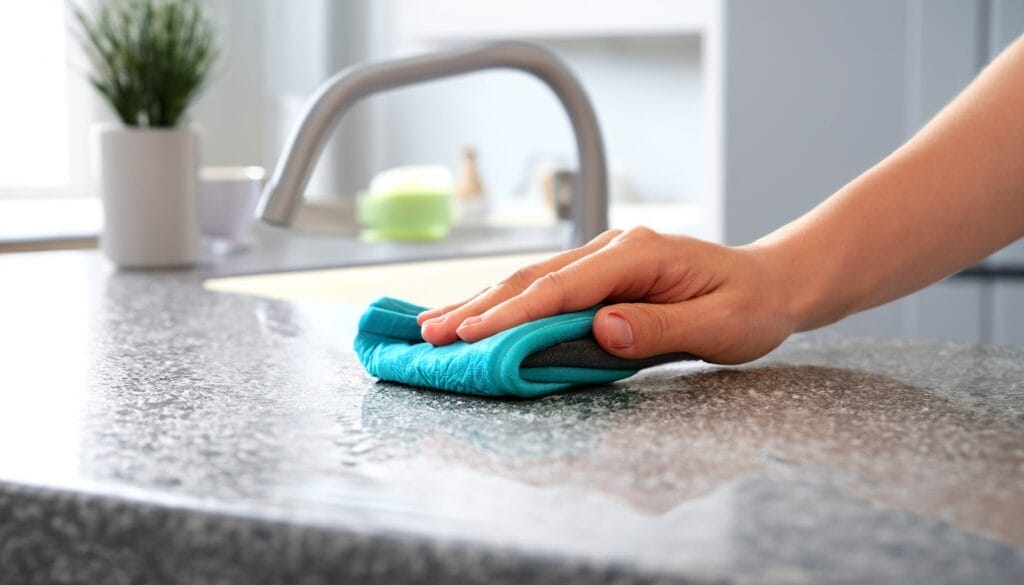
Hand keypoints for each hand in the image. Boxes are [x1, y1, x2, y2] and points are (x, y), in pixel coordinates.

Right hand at [416, 227, 798, 363]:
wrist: (770, 283)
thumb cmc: (750, 306)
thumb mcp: (719, 324)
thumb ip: (660, 326)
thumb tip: (602, 330)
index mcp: (638, 255)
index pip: (564, 286)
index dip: (514, 312)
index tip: (472, 333)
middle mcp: (614, 249)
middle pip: (533, 278)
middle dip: (478, 306)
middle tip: (429, 332)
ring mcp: (605, 258)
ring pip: (532, 281)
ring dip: (482, 303)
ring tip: (434, 323)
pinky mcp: (602, 275)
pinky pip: (547, 289)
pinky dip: (507, 304)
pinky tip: (479, 314)